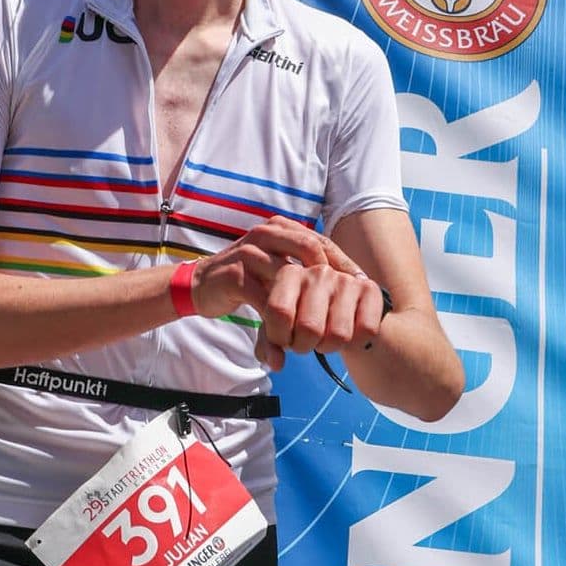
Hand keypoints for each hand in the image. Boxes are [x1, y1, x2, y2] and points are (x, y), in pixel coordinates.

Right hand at [191, 214, 356, 321]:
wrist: (202, 285)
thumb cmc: (249, 278)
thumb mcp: (279, 269)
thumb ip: (307, 272)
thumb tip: (350, 289)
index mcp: (281, 229)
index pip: (322, 242)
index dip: (344, 264)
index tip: (363, 286)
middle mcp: (267, 234)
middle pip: (311, 249)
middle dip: (331, 278)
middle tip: (344, 304)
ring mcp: (250, 253)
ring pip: (289, 276)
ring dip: (307, 303)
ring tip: (321, 323)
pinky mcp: (236, 276)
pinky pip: (266, 300)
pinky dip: (282, 321)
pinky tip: (291, 335)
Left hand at [247, 249, 384, 366]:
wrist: (339, 305)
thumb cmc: (302, 316)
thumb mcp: (279, 326)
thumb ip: (269, 345)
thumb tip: (277, 364)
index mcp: (289, 273)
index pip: (279, 312)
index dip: (280, 337)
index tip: (284, 339)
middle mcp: (318, 272)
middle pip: (309, 327)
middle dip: (305, 346)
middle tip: (306, 342)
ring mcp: (346, 280)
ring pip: (338, 334)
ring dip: (329, 347)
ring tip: (325, 337)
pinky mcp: (370, 289)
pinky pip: (366, 331)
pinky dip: (355, 343)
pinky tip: (348, 332)